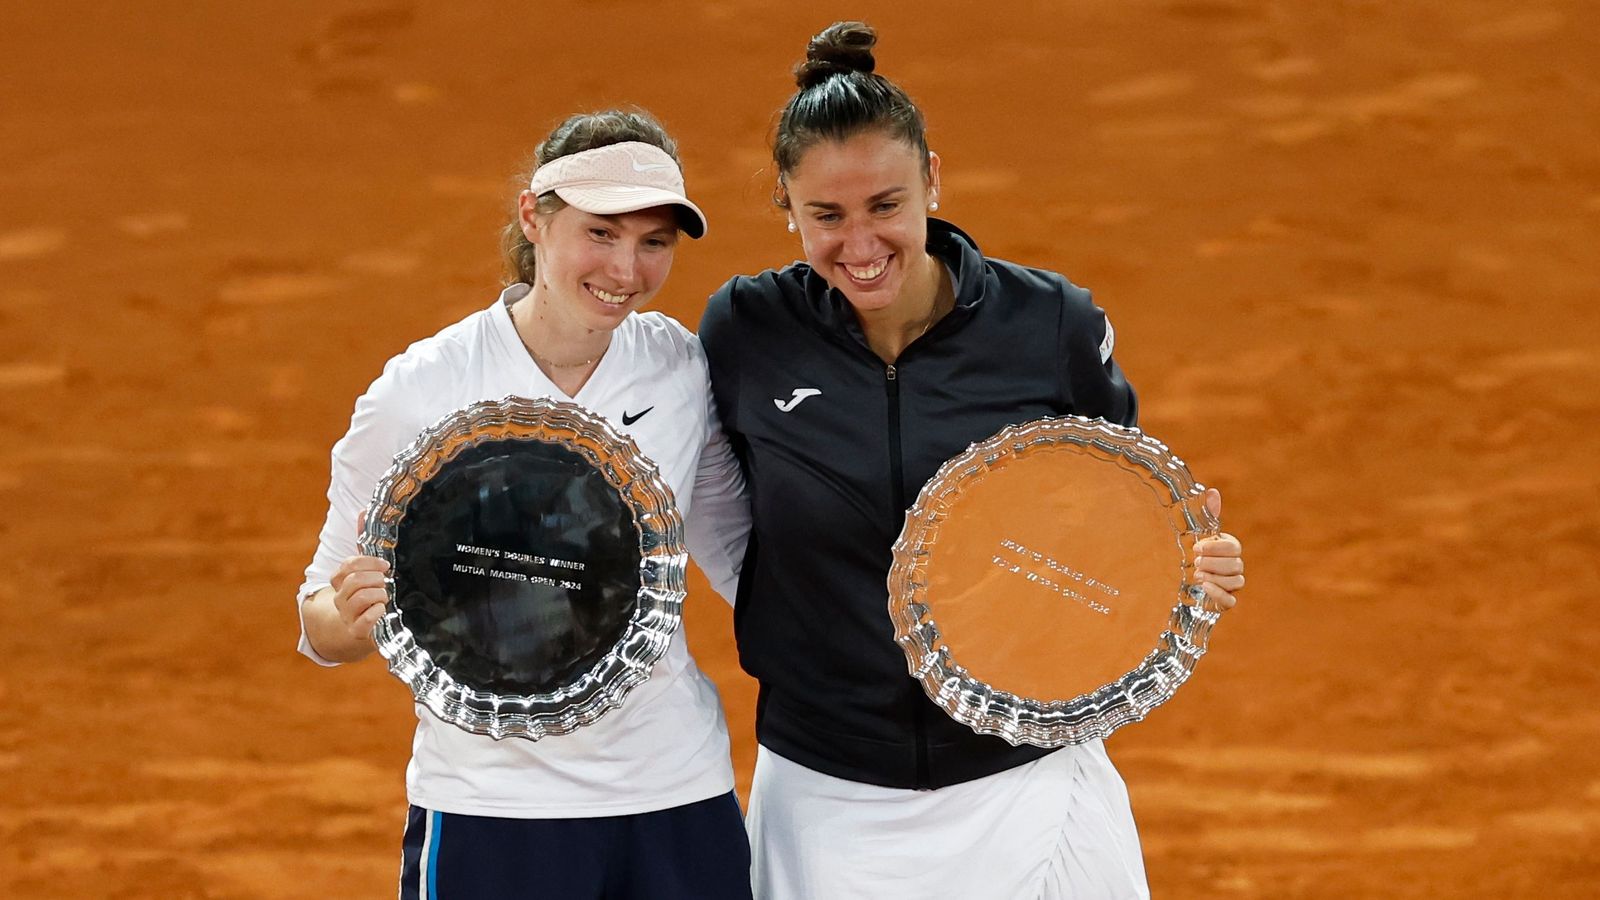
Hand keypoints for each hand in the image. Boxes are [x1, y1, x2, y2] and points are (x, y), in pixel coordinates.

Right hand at [329, 554, 390, 642]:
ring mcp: (346, 615)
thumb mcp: (367, 577)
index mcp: (340, 582)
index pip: (348, 565)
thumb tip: (361, 522)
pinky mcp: (356, 630)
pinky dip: (378, 611)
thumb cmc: (370, 598)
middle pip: (355, 580)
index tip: (384, 565)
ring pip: (361, 597)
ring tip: (383, 597)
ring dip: (379, 594)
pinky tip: (381, 609)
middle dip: (376, 579)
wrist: (364, 627)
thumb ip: (366, 554)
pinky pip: (366, 618)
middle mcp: (340, 598)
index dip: (370, 562)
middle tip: (384, 583)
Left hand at [1194, 488, 1244, 611]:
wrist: (1178, 579)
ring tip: (1196, 574)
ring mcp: (1231, 585)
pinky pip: (1230, 601)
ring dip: (1215, 577)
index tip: (1197, 547)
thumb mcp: (1196, 534)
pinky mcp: (1224, 601)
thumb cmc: (1191, 554)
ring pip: (1236, 582)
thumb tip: (1213, 492)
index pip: (1234, 547)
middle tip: (1195, 561)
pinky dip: (1218, 594)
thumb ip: (1206, 515)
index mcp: (1229, 549)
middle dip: (1214, 562)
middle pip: (1236, 565)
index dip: (1216, 547)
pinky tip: (1203, 586)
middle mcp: (1234, 567)